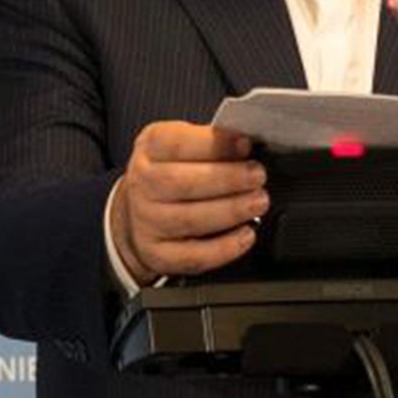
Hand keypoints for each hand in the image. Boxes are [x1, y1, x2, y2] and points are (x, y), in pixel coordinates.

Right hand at [110, 122, 265, 283]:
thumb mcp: (185, 144)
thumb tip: (250, 145)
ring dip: (231, 210)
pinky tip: (245, 235)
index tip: (245, 145)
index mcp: (150, 149)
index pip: (177, 144)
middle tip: (257, 177)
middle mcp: (142, 184)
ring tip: (258, 201)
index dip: (214, 144)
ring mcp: (147, 221)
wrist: (140, 209)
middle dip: (227, 179)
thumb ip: (213, 142)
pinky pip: (192, 255)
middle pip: (182, 183)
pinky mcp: (157, 252)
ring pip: (189, 220)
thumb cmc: (174, 171)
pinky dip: (224, 247)